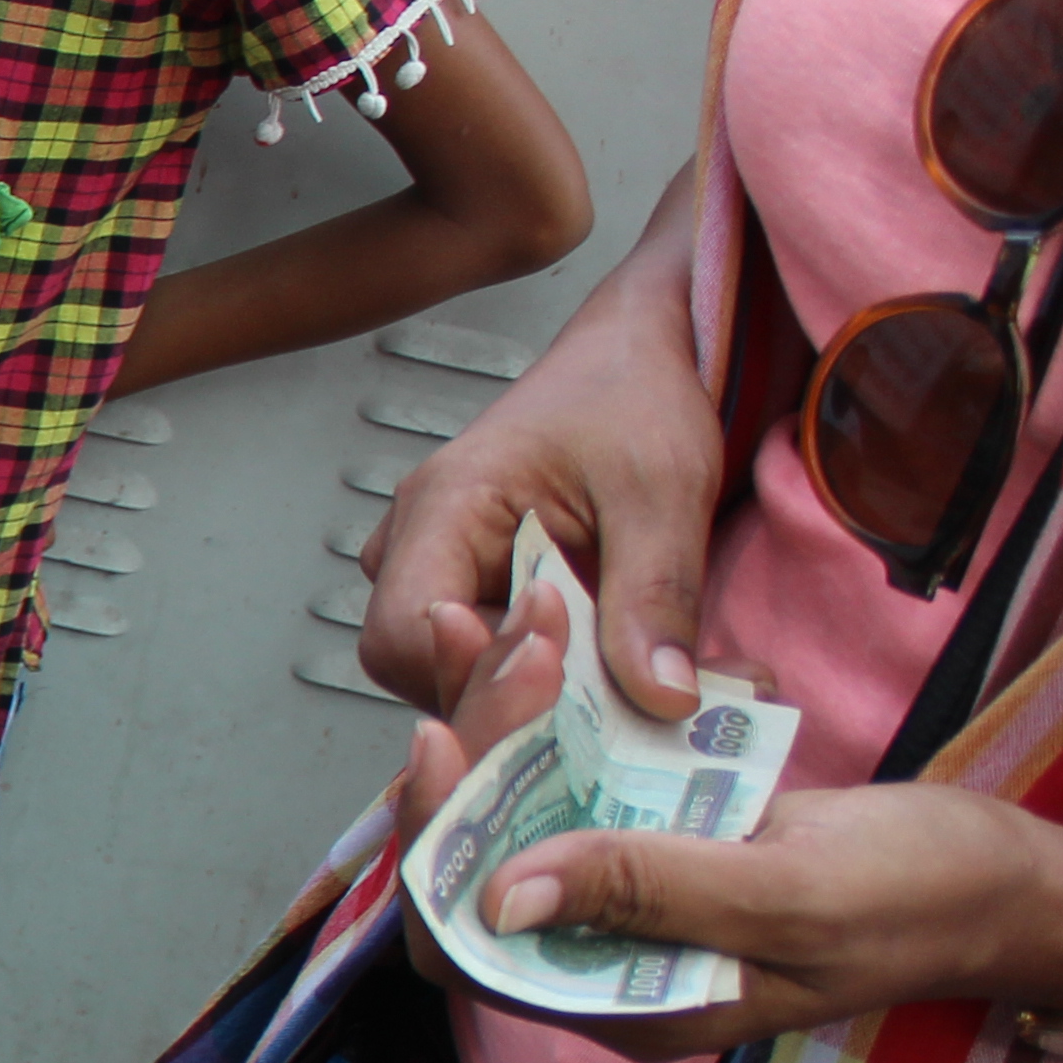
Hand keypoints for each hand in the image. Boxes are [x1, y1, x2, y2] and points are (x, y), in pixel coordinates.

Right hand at [357, 245, 725, 723]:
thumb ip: (656, 595)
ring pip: (450, 668)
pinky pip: (485, 653)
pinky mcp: (476, 585)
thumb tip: (660, 697)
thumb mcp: (661, 490)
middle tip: (605, 706)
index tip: (560, 681)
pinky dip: (545, 677)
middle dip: (508, 696)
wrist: (638, 357)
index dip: (470, 675)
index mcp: (445, 505)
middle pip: (419, 664)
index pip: (401, 634)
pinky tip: (604, 672)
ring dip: (530, 692)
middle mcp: (421, 541)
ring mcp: (441, 565)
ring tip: (615, 687)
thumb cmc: (634, 396)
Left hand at [393, 626, 1062, 1062]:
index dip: (437, 847)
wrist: (1008, 877)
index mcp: (619, 1002)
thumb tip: (501, 894)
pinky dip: (572, 717)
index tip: (442, 736)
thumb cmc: (917, 899)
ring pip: (525, 809)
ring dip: (516, 720)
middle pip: (483, 860)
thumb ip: (647, 894)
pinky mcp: (664, 836)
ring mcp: (634, 892)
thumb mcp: (785, 896)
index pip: (467, 941)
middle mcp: (606, 955)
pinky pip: (586, 779)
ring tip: (530, 626)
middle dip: (476, 754)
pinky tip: (575, 650)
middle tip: (500, 646)